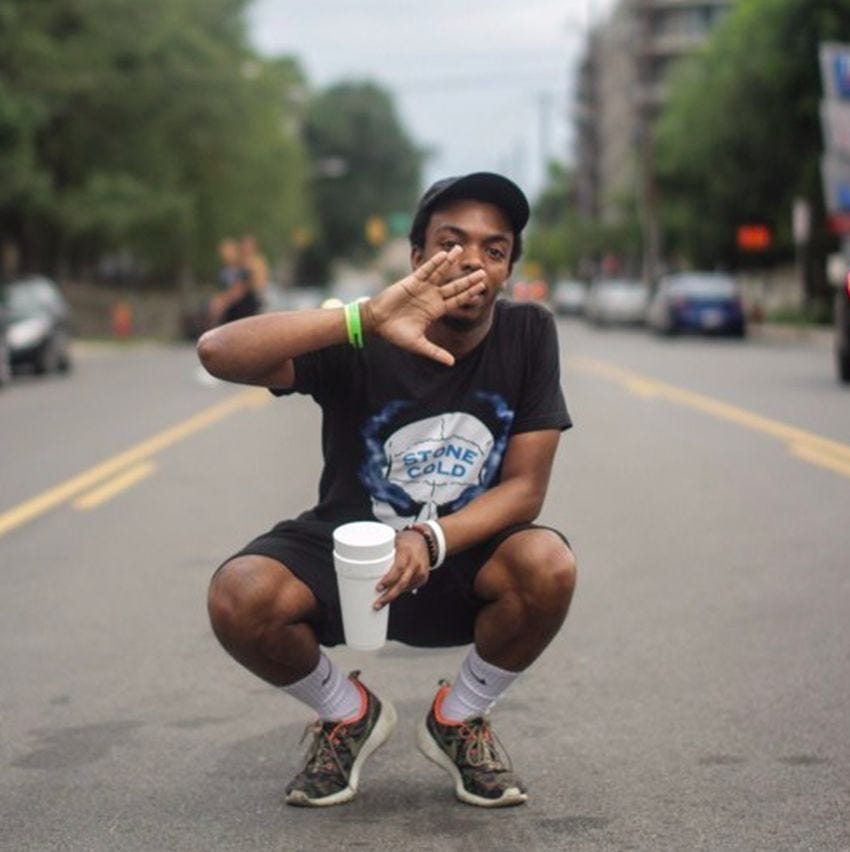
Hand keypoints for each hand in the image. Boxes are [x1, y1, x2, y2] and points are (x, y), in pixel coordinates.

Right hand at [361, 245, 485, 365]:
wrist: (377, 324)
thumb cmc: (396, 334)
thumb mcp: (418, 344)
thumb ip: (435, 352)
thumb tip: (452, 363)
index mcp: (436, 310)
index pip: (457, 300)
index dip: (469, 293)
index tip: (482, 287)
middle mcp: (432, 297)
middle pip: (454, 286)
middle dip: (468, 279)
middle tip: (482, 271)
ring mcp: (422, 288)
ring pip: (440, 273)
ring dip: (450, 262)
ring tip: (461, 250)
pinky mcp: (411, 282)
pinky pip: (425, 270)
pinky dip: (434, 263)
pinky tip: (444, 255)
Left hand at [373, 530, 430, 608]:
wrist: (423, 541)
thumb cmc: (405, 541)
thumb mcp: (394, 542)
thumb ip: (383, 552)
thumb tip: (363, 559)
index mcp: (406, 552)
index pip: (398, 568)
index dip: (388, 580)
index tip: (378, 588)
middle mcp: (415, 563)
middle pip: (402, 583)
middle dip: (389, 596)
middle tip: (377, 603)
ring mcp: (421, 571)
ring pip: (405, 588)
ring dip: (392, 596)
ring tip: (381, 602)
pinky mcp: (423, 578)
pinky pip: (410, 588)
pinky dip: (400, 592)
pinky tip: (392, 594)